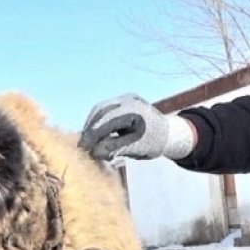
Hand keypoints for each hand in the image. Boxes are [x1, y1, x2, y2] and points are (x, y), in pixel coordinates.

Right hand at [79, 93, 195, 160]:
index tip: (84, 148)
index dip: (94, 134)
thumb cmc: (153, 143)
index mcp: (136, 111)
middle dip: (90, 129)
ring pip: (101, 109)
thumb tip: (94, 152)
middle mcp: (129, 100)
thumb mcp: (137, 149)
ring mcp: (125, 98)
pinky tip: (93, 133)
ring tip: (86, 141)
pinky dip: (97, 121)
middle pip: (102, 111)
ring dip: (91, 124)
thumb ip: (116, 148)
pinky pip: (104, 109)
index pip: (109, 120)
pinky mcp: (122, 100)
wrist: (167, 132)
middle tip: (82, 145)